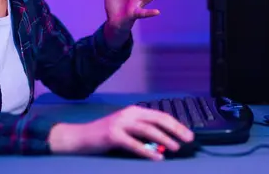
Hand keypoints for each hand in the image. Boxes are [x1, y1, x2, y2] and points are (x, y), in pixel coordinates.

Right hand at [47, 105, 193, 159]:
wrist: (79, 137)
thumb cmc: (104, 136)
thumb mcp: (125, 130)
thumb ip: (142, 134)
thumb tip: (163, 143)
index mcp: (134, 111)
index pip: (160, 115)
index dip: (176, 124)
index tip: (188, 134)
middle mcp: (128, 114)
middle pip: (158, 119)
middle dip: (176, 129)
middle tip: (188, 139)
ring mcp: (120, 123)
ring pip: (148, 129)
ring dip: (164, 139)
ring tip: (175, 148)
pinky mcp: (112, 135)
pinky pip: (134, 144)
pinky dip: (147, 151)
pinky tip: (156, 158)